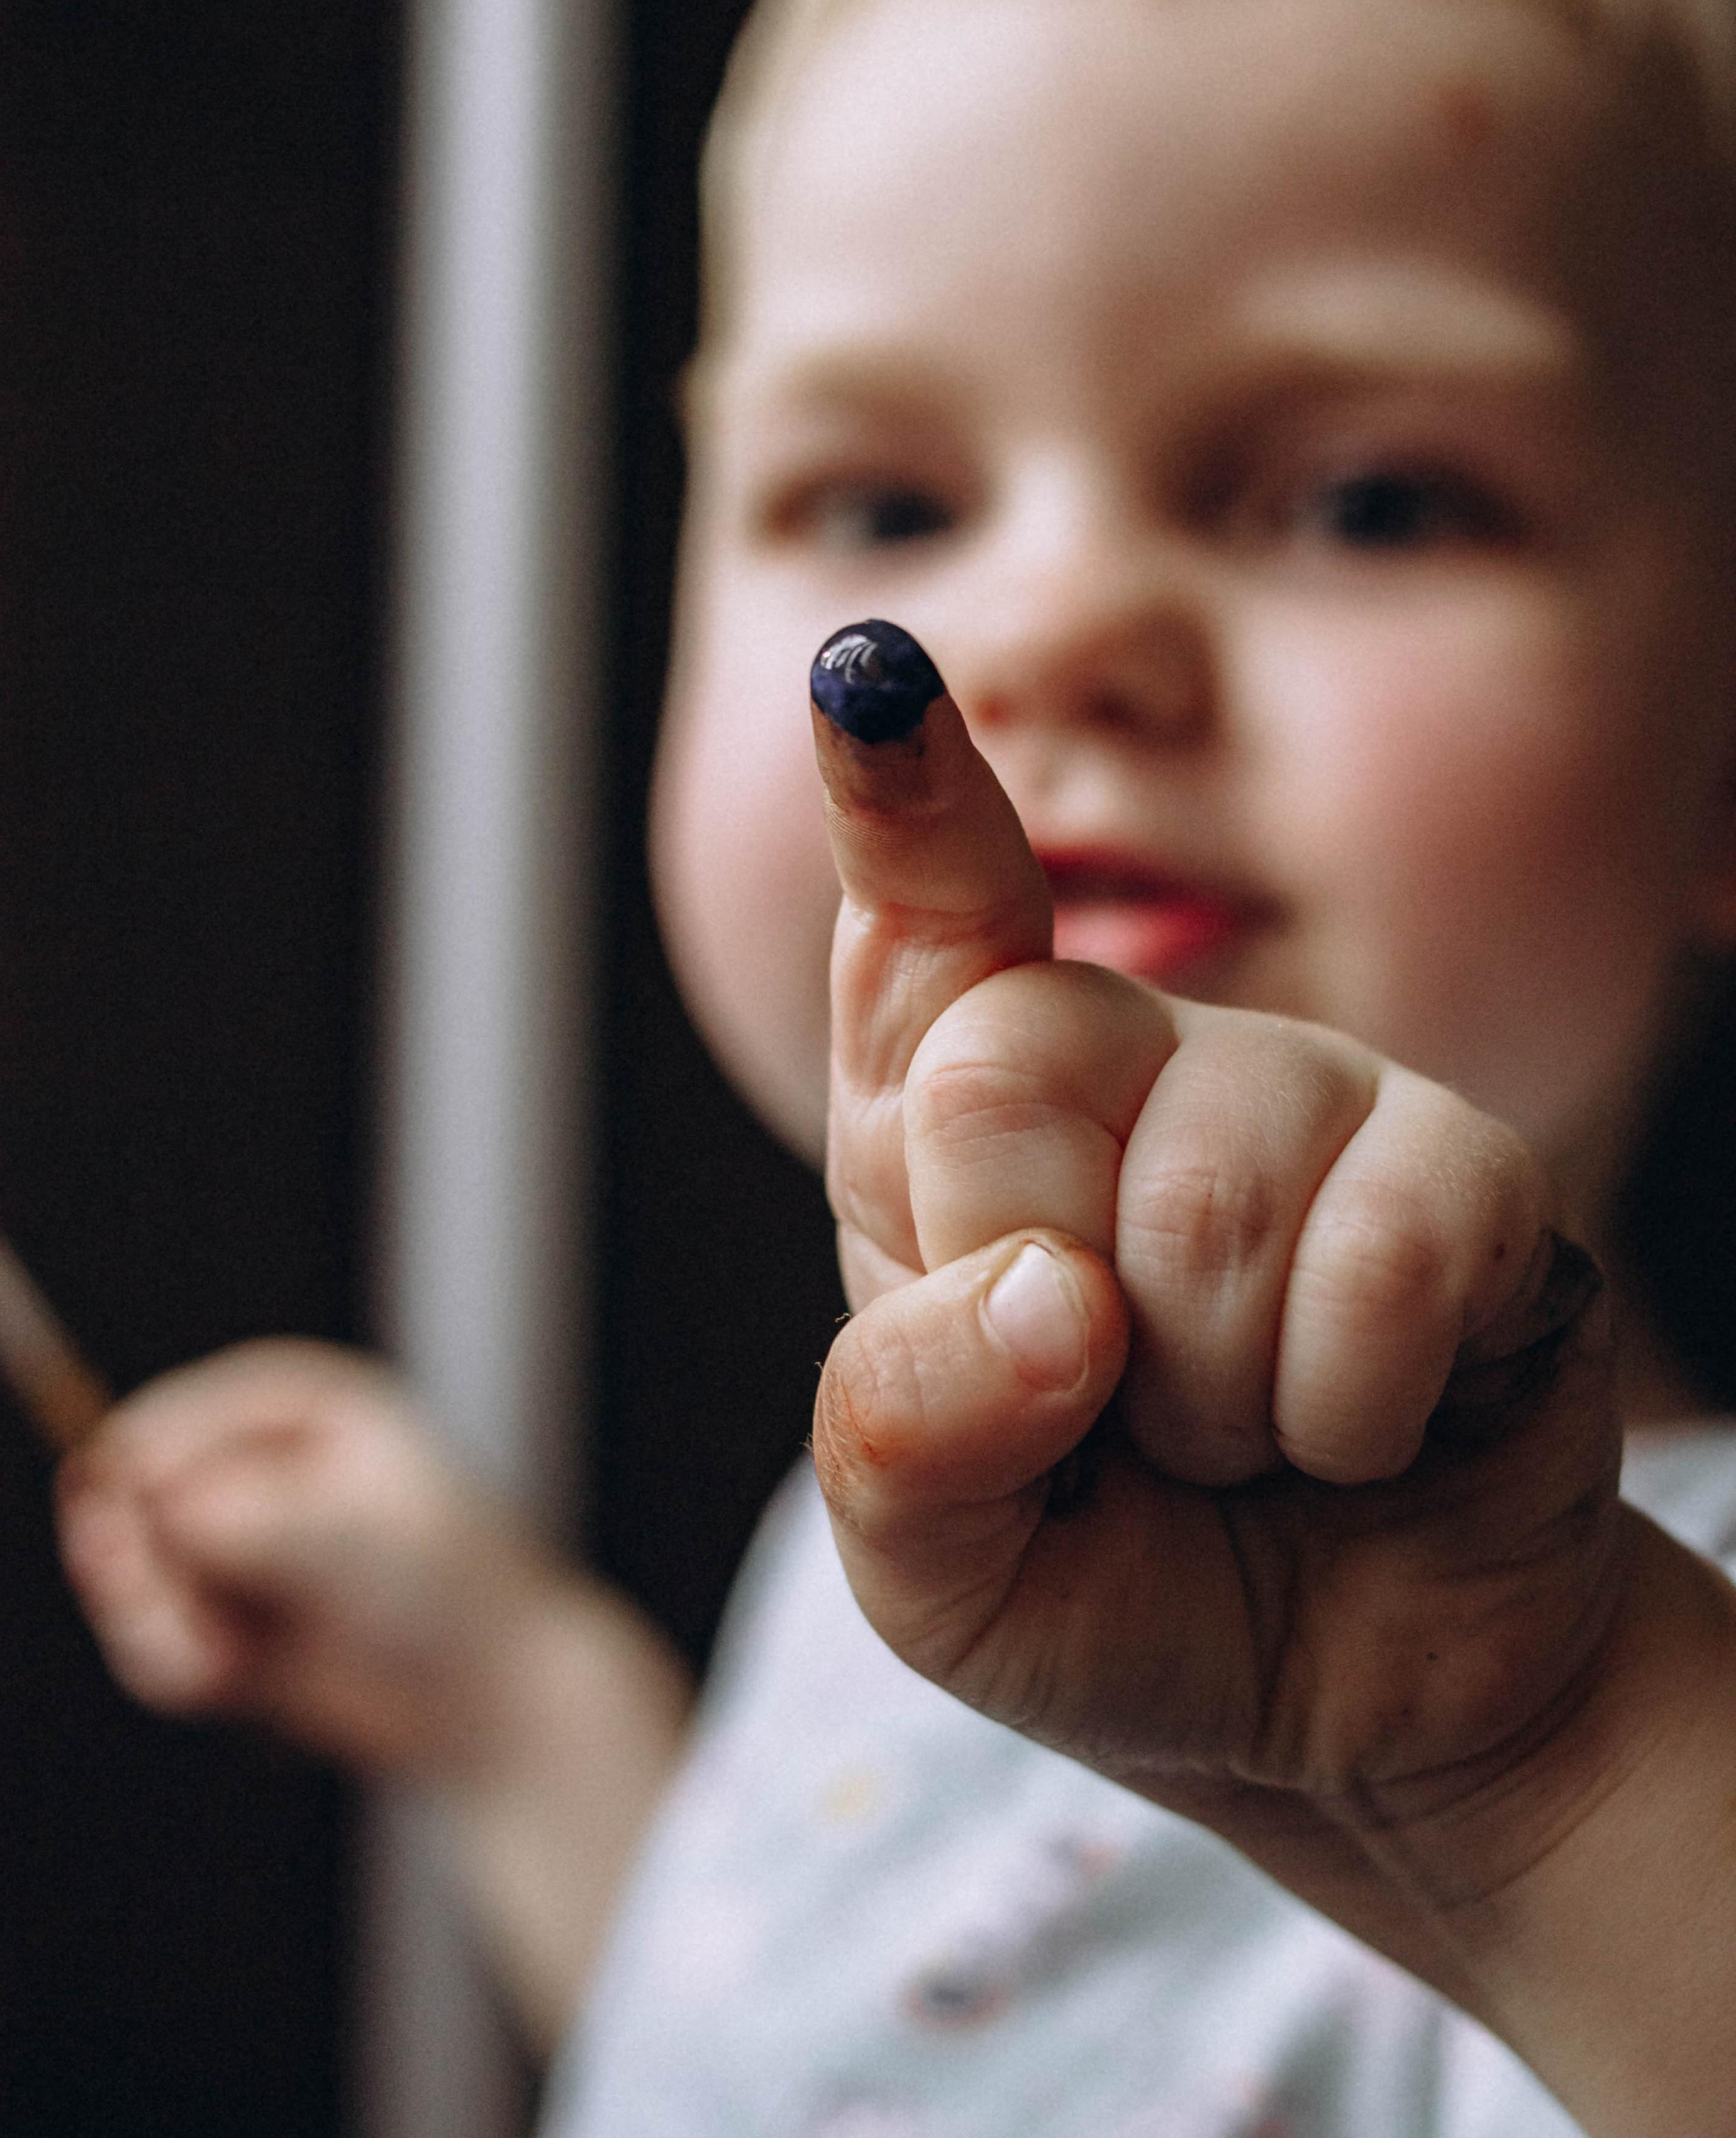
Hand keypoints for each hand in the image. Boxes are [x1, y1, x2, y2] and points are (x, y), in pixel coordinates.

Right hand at [57, 1338, 559, 1775]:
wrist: (493, 1696)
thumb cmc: (452, 1591)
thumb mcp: (359, 1538)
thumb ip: (258, 1517)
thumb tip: (161, 1503)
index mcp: (306, 1407)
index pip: (186, 1414)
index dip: (138, 1462)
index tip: (113, 1514)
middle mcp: (261, 1466)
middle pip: (138, 1495)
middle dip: (136, 1562)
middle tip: (164, 1615)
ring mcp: (239, 1544)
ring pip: (137, 1576)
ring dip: (157, 1625)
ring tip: (221, 1664)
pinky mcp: (228, 1618)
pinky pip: (156, 1640)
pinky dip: (176, 1665)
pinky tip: (231, 1684)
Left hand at [807, 646, 1650, 1983]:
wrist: (1352, 1699)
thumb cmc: (1120, 1587)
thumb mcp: (937, 1569)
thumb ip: (907, 1441)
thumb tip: (1046, 1301)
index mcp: (954, 1122)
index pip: (919, 928)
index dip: (902, 799)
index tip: (866, 668)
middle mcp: (1124, 1063)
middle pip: (1010, 1064)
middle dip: (1044, 1289)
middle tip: (1115, 1398)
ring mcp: (1303, 1097)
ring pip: (1204, 1196)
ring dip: (1211, 1399)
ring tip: (1243, 1434)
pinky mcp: (1465, 1175)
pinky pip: (1383, 1262)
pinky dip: (1352, 1411)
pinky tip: (1365, 1427)